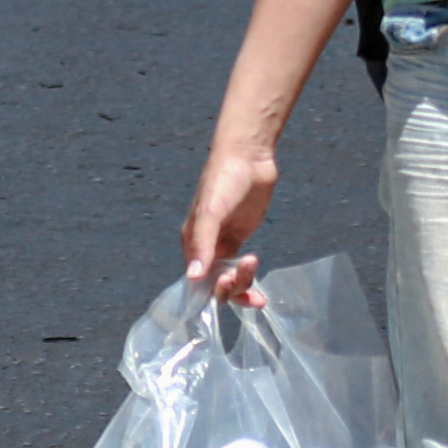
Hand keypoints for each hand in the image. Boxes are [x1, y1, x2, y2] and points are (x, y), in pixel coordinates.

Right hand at [178, 141, 279, 306]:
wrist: (248, 157)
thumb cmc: (223, 179)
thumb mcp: (211, 212)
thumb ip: (203, 244)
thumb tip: (193, 277)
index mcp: (192, 242)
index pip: (196, 280)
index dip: (209, 289)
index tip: (226, 284)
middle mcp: (205, 247)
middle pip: (215, 284)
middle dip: (229, 287)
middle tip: (242, 273)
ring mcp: (223, 243)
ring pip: (229, 278)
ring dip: (242, 281)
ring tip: (253, 261)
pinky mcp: (239, 238)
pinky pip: (240, 267)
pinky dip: (248, 274)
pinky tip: (255, 265)